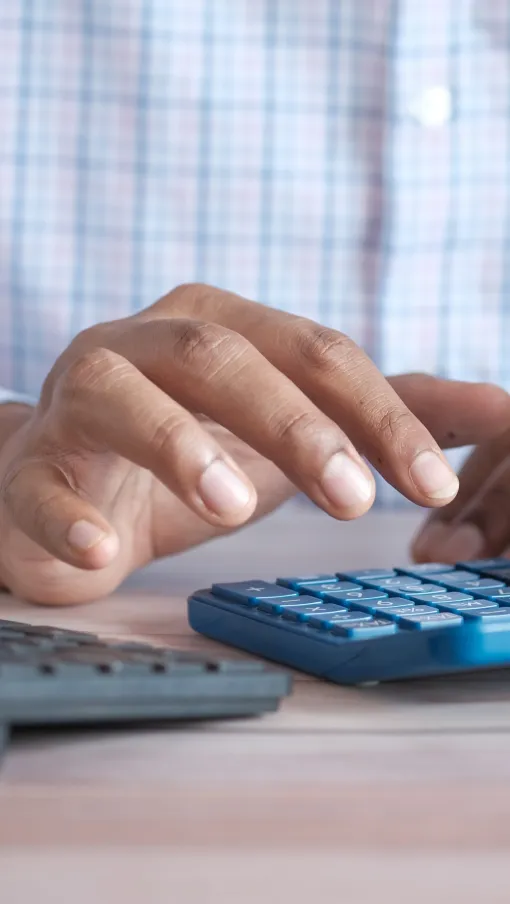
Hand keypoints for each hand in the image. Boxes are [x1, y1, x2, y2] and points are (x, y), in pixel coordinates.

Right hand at [0, 283, 506, 604]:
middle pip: (223, 356)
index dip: (377, 412)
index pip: (312, 351)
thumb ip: (385, 416)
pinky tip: (103, 552)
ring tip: (233, 507)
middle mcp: (146, 343)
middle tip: (353, 498)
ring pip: (124, 395)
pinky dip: (69, 518)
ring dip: (180, 447)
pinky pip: (40, 485)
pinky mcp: (30, 468)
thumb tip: (501, 408)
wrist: (69, 485)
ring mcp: (79, 399)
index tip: (430, 482)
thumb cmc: (188, 453)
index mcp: (221, 326)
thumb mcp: (293, 430)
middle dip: (295, 423)